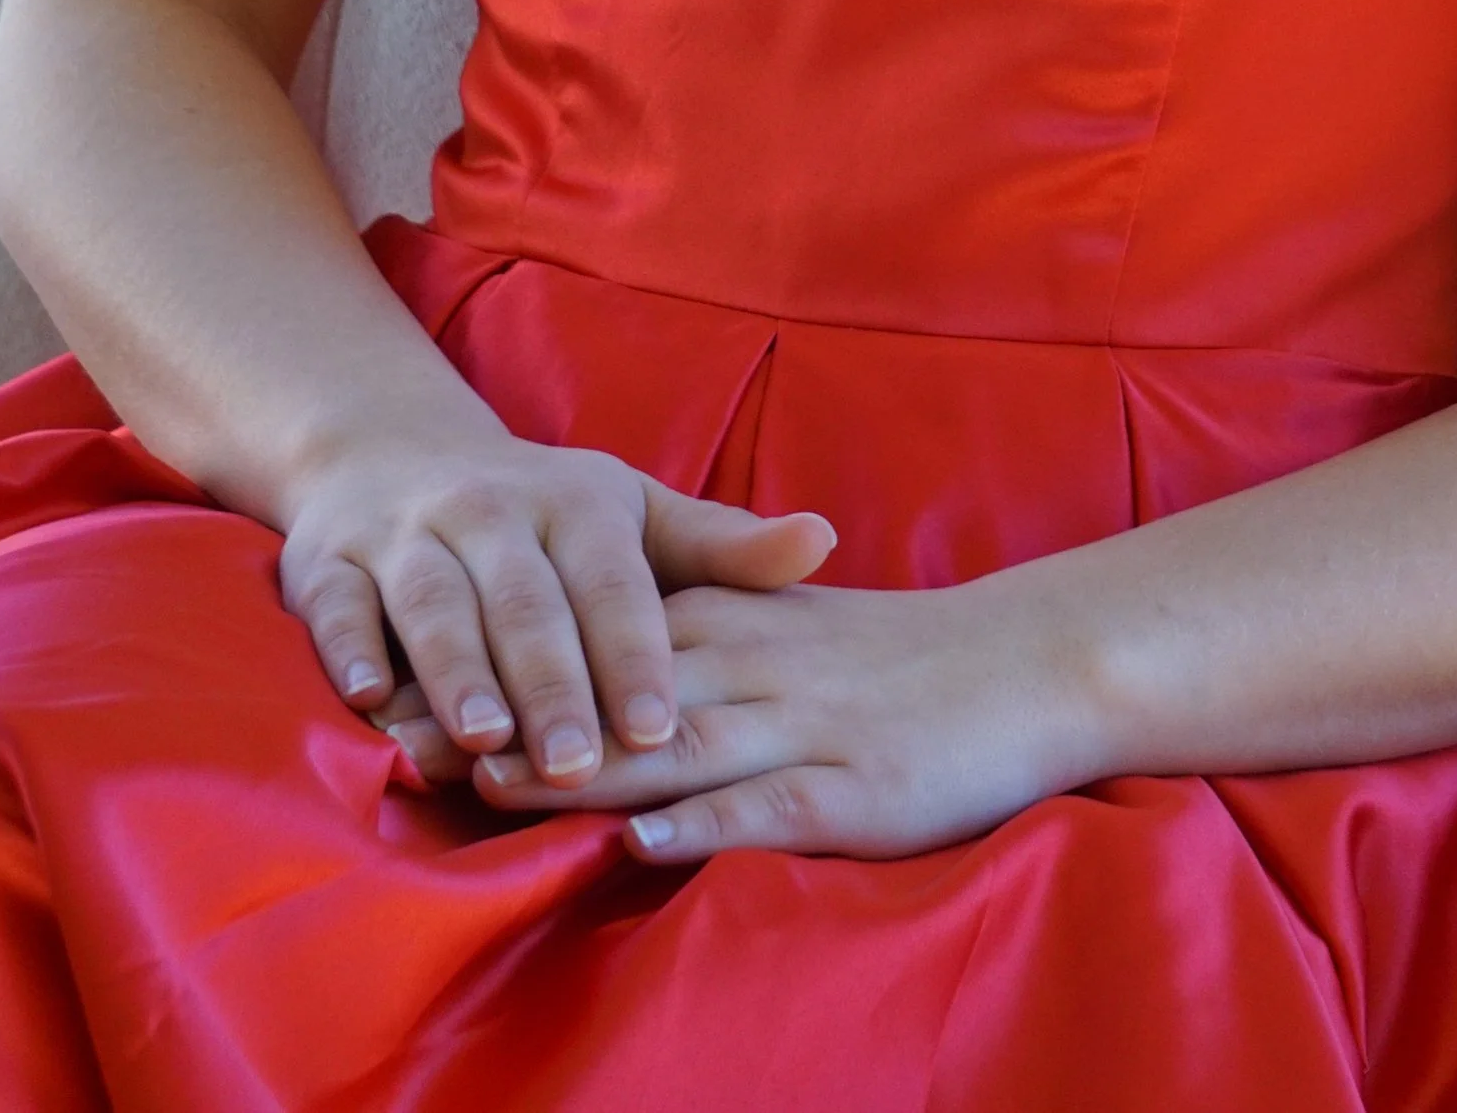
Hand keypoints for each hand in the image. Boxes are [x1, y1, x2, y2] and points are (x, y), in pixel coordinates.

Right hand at [276, 424, 836, 792]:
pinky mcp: (329, 563)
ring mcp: (404, 535)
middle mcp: (489, 511)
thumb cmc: (543, 514)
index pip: (611, 579)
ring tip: (481, 741)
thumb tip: (824, 543)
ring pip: (432, 603)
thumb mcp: (634, 516)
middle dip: (548, 681)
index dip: (633, 651)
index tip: (659, 725)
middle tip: (575, 764)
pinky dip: (350, 650)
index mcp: (573, 502)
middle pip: (522, 600)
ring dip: (455, 670)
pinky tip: (372, 702)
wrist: (392, 455)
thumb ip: (723, 548)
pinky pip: (336, 608)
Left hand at [455, 569, 1094, 860]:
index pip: (605, 631)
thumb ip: (699, 634)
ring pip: (678, 740)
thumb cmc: (900, 654)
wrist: (1029, 662)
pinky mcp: (854, 788)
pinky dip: (698, 821)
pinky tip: (641, 837)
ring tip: (502, 785)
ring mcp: (806, 725)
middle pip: (619, 686)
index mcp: (738, 619)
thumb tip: (593, 655)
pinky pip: (765, 805)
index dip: (515, 656)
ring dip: (586, 763)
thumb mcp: (788, 622)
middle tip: (427, 737)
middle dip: (524, 711)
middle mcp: (758, 663)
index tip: (426, 675)